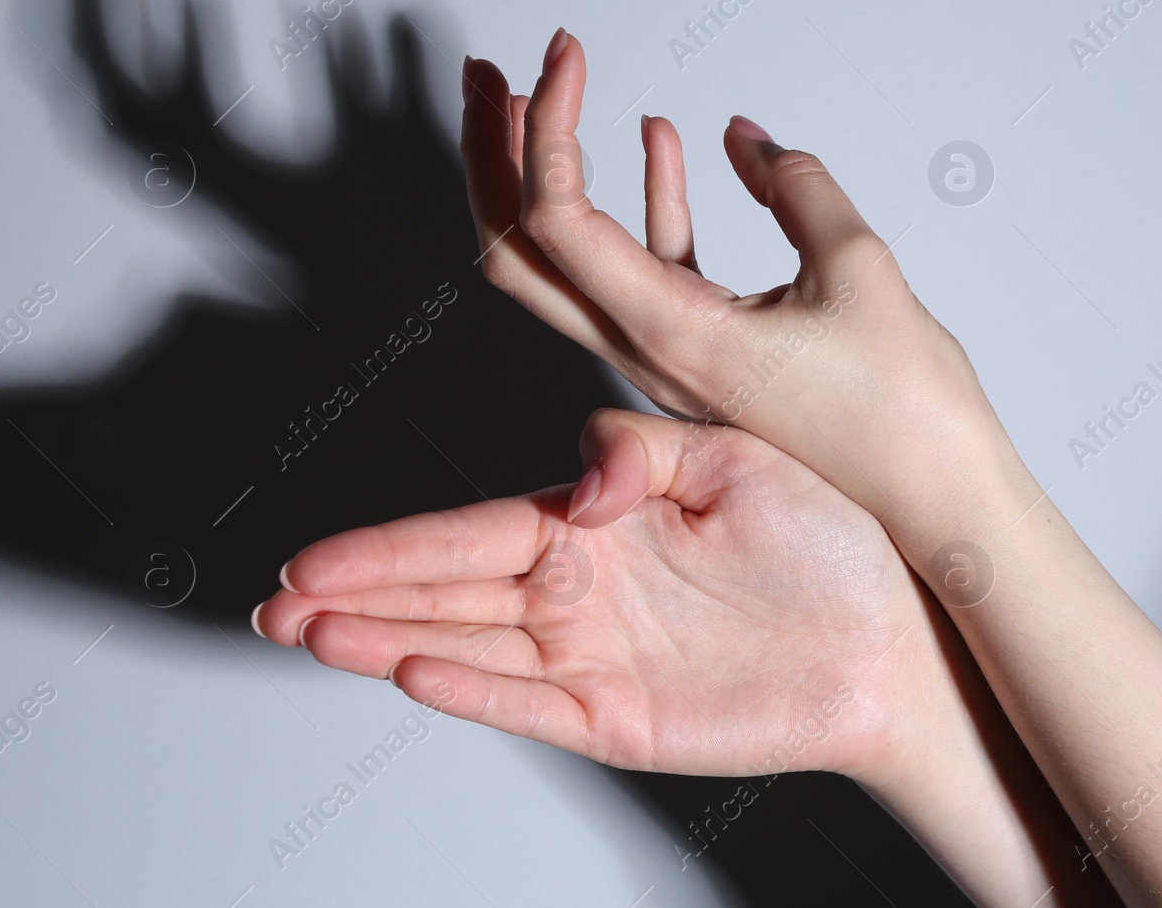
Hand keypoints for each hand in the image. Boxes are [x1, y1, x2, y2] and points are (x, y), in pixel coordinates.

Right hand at [257, 408, 933, 781]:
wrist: (899, 635)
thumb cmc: (829, 537)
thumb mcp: (729, 456)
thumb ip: (634, 452)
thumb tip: (572, 481)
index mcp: (590, 525)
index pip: (464, 533)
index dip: (384, 545)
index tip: (313, 554)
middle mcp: (576, 593)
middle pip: (440, 595)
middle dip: (353, 597)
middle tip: (274, 603)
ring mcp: (592, 660)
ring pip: (467, 650)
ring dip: (385, 642)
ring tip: (309, 635)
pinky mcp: (623, 720)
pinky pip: (532, 706)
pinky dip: (473, 693)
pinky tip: (412, 674)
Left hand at [459, 30, 1036, 557]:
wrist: (934, 496)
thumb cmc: (903, 410)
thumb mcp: (856, 271)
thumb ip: (796, 187)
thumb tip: (747, 140)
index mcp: (666, 329)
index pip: (556, 219)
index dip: (545, 128)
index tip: (566, 57)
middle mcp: (642, 345)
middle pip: (518, 246)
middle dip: (491, 154)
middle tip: (485, 73)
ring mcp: (662, 347)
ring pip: (567, 256)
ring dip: (545, 173)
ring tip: (540, 91)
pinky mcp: (697, 342)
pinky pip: (644, 262)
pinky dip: (640, 197)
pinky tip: (656, 139)